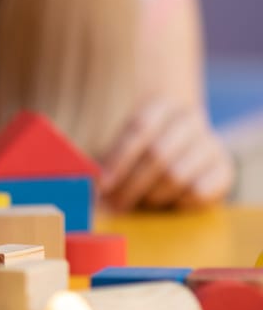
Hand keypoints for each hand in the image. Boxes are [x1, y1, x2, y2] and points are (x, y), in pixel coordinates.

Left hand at [100, 94, 233, 210]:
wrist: (183, 148)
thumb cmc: (140, 148)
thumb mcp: (123, 143)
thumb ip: (105, 157)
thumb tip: (86, 182)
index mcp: (161, 104)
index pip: (139, 128)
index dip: (117, 157)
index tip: (102, 184)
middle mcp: (188, 119)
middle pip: (157, 154)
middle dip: (131, 184)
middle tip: (114, 204)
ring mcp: (209, 143)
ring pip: (177, 175)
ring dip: (152, 195)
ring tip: (140, 202)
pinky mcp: (224, 169)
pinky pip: (200, 192)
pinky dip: (179, 201)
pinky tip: (169, 201)